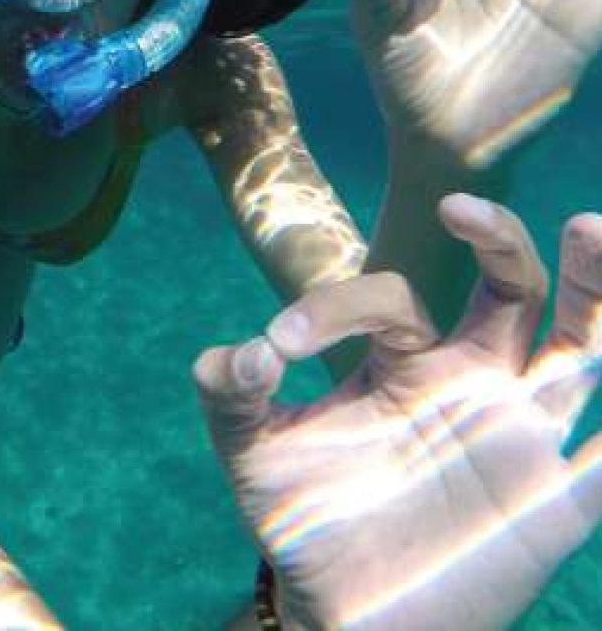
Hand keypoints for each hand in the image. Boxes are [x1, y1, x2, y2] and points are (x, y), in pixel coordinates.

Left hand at [196, 195, 601, 629]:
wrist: (341, 607)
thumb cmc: (306, 515)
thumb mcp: (253, 449)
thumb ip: (230, 392)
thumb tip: (243, 350)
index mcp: (408, 362)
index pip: (393, 299)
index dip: (335, 307)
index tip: (278, 344)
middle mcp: (473, 383)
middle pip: (514, 290)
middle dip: (498, 239)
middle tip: (459, 204)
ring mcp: (518, 437)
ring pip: (578, 349)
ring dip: (595, 292)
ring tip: (590, 225)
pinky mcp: (550, 504)